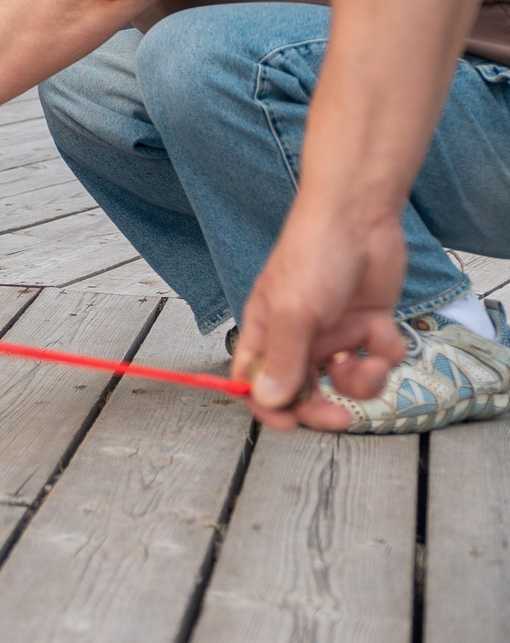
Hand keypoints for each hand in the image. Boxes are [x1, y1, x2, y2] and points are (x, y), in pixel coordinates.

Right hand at [232, 195, 411, 428]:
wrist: (359, 218)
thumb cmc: (313, 255)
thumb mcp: (294, 311)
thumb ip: (284, 359)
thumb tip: (270, 401)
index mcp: (268, 332)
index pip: (256, 382)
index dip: (269, 407)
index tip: (291, 424)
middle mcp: (299, 337)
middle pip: (303, 390)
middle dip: (322, 407)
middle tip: (340, 417)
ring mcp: (336, 333)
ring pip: (345, 380)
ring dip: (361, 381)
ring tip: (369, 362)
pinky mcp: (368, 326)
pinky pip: (377, 359)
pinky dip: (386, 353)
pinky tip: (384, 333)